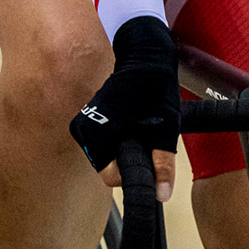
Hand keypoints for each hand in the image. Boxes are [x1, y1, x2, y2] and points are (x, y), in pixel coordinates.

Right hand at [70, 15, 179, 201]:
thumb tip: (161, 194)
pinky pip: (103, 144)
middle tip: (145, 131)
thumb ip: (162, 163)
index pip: (110, 174)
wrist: (143, 53)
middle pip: (108, 165)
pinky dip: (118, 138)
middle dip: (129, 156)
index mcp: (96, 130)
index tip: (148, 150)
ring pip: (106, 155)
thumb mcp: (165, 126)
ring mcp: (82, 124)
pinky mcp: (87, 120)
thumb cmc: (154, 85)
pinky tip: (129, 119)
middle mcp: (82, 128)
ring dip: (125, 147)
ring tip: (139, 122)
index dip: (134, 169)